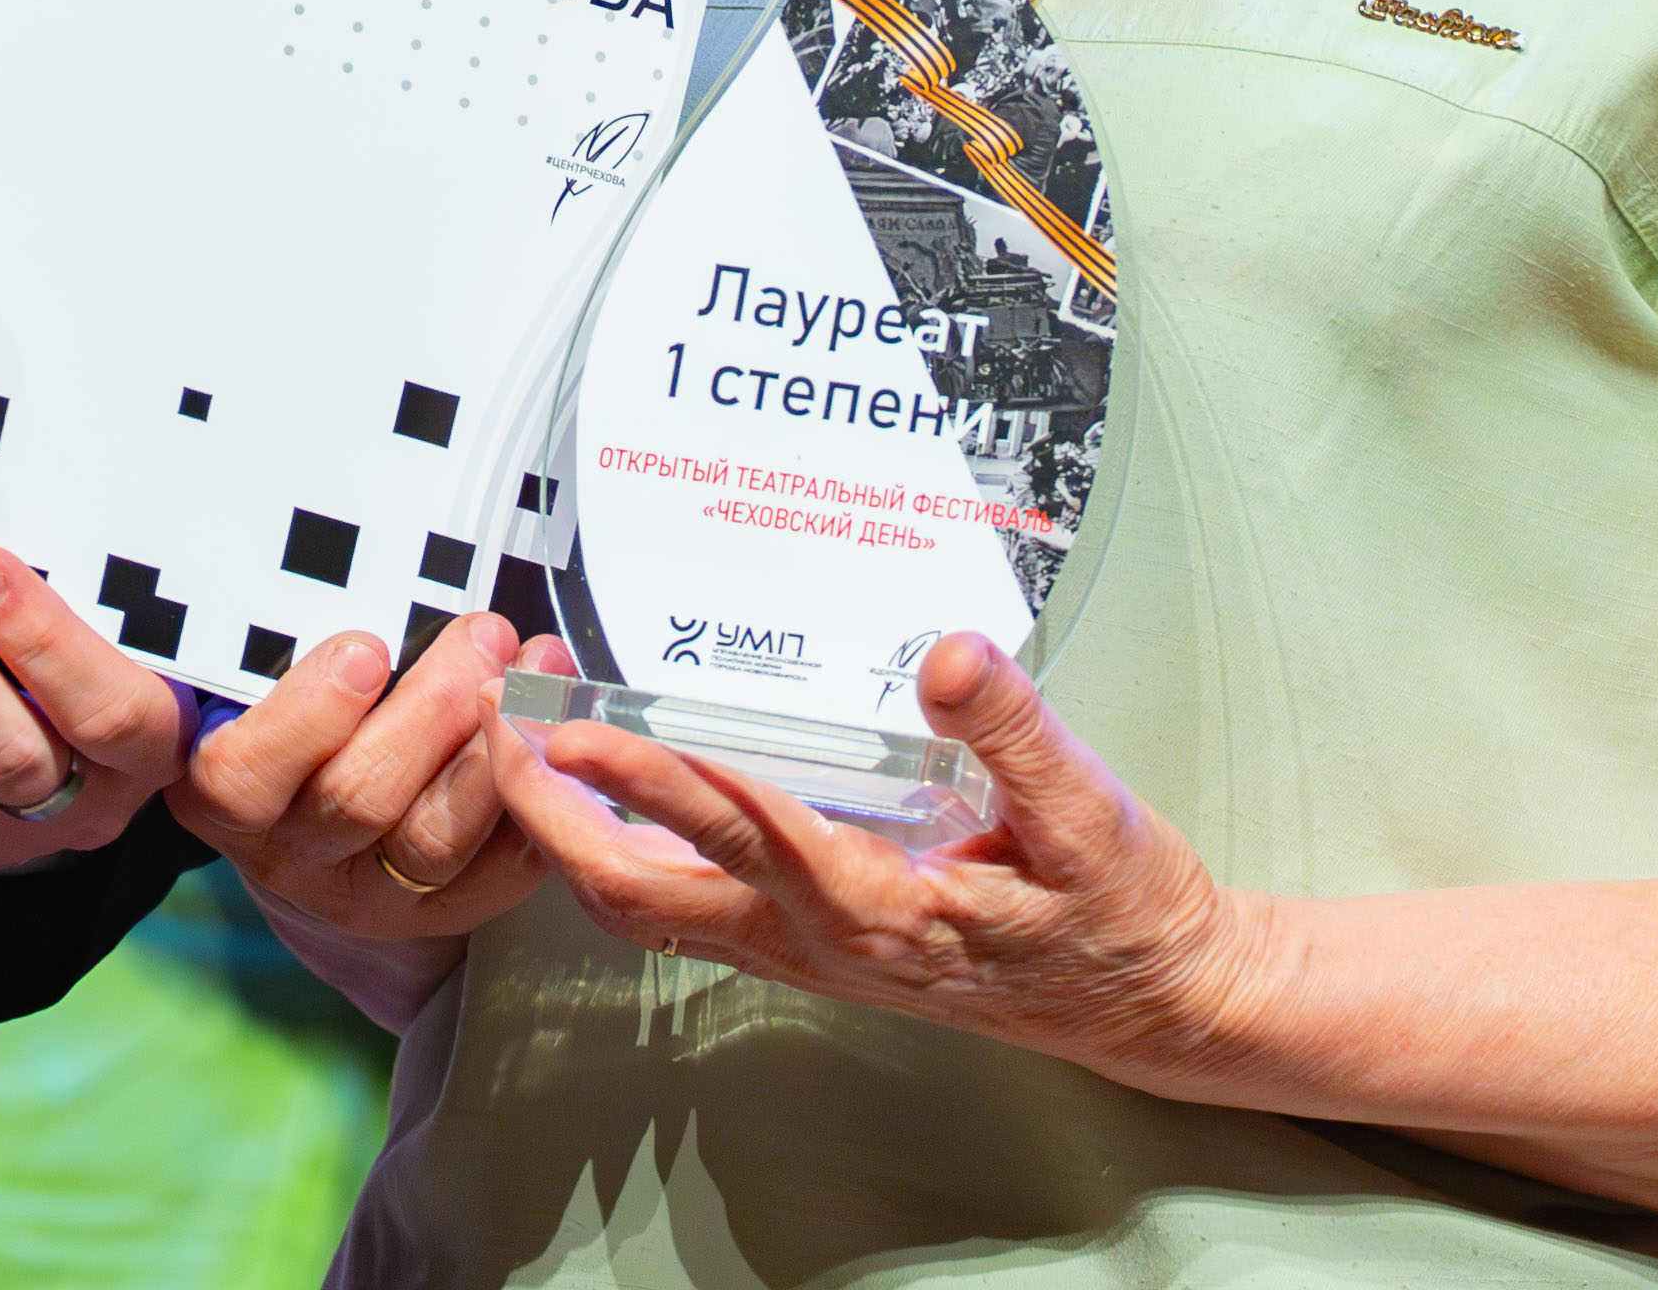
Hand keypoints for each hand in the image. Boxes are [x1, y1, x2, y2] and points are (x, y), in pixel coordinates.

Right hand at [175, 609, 551, 944]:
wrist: (316, 829)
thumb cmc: (294, 724)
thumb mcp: (257, 685)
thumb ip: (267, 648)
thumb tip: (301, 584)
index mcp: (228, 798)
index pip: (242, 777)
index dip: (306, 715)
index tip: (365, 649)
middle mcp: (293, 858)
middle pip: (359, 797)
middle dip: (432, 706)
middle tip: (483, 634)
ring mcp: (368, 895)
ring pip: (434, 839)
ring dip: (496, 746)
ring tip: (535, 669)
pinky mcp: (437, 913)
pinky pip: (496, 873)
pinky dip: (532, 801)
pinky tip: (551, 732)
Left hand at [488, 631, 1259, 1095]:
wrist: (1156, 1000)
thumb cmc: (1122, 912)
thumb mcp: (1091, 814)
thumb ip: (1017, 734)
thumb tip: (951, 657)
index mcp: (881, 906)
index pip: (742, 836)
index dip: (651, 783)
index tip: (578, 732)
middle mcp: (827, 941)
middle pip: (651, 897)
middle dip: (559, 824)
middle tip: (500, 739)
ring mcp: (815, 955)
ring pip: (658, 915)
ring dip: (578, 844)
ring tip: (526, 761)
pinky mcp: (821, 950)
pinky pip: (694, 917)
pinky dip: (628, 866)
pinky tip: (607, 817)